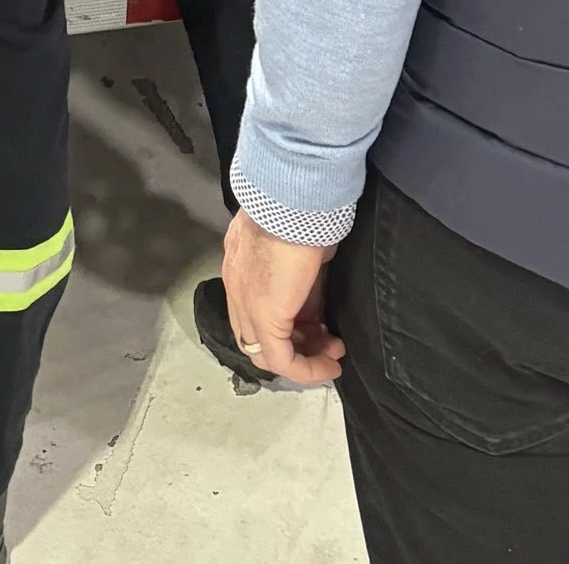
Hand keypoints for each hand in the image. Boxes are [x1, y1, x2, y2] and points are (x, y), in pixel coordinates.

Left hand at [221, 209, 345, 386]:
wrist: (292, 199)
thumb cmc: (302, 214)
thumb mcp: (300, 250)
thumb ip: (300, 278)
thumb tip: (312, 300)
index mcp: (240, 265)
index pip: (253, 309)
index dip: (287, 323)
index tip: (319, 325)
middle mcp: (235, 287)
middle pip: (256, 335)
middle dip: (295, 344)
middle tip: (327, 342)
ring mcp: (245, 301)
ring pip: (265, 351)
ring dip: (302, 358)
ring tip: (333, 354)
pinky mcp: (263, 316)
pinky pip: (280, 360)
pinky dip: (305, 370)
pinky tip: (330, 366)